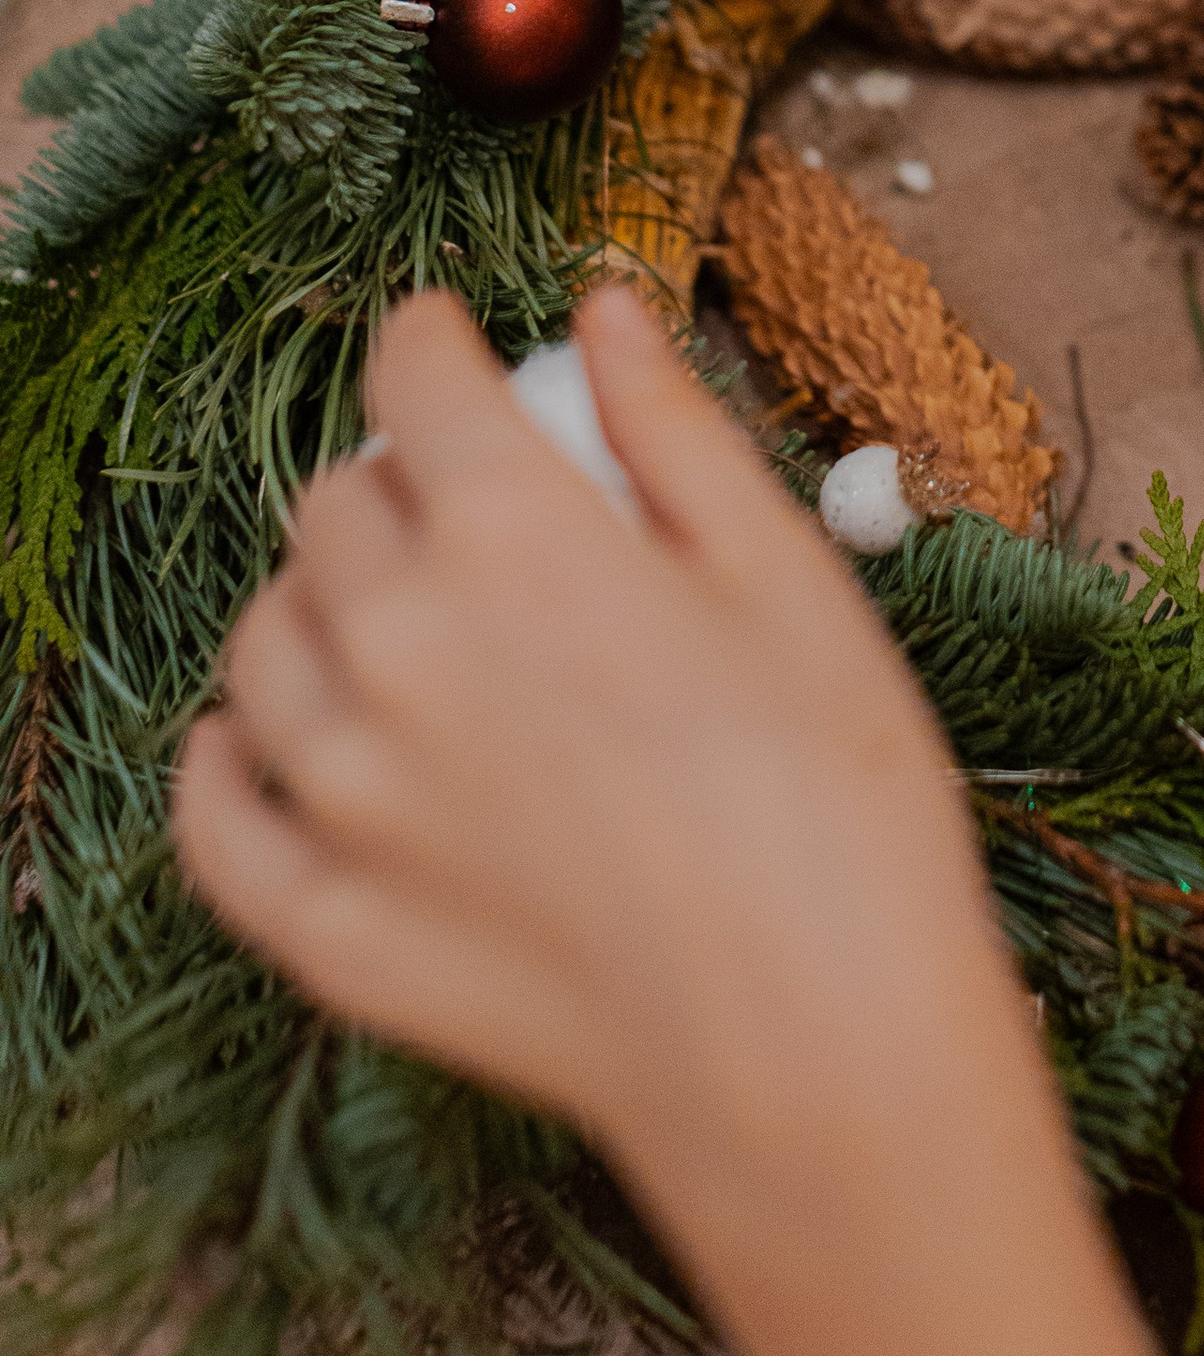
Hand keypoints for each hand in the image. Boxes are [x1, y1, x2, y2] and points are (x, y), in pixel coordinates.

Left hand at [179, 291, 1203, 1355]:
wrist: (818, 1043)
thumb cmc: (836, 796)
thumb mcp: (782, 572)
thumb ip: (670, 429)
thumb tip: (599, 313)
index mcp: (512, 533)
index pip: (414, 380)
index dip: (432, 341)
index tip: (450, 341)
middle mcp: (392, 644)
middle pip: (336, 504)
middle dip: (398, 478)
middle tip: (473, 508)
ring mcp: (338, 793)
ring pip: (263, 641)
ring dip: (320, 602)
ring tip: (399, 621)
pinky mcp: (320, 924)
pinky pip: (214, 812)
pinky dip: (227, 757)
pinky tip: (269, 740)